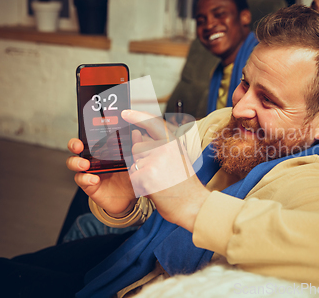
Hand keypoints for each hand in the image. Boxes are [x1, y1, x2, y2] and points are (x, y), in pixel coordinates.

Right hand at [66, 138, 136, 213]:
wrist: (129, 198)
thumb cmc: (130, 176)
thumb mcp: (133, 162)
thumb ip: (134, 148)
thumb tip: (136, 133)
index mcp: (102, 149)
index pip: (90, 137)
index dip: (86, 132)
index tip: (89, 128)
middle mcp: (93, 158)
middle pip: (76, 147)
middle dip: (74, 144)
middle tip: (79, 146)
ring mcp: (89, 171)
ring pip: (73, 163)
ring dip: (76, 162)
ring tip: (85, 165)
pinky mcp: (88, 184)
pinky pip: (80, 179)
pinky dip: (85, 178)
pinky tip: (94, 179)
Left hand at [122, 110, 209, 231]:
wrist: (193, 205)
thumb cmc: (184, 184)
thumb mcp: (174, 159)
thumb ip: (154, 146)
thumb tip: (136, 134)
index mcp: (173, 142)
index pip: (152, 123)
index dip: (137, 116)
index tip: (125, 112)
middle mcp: (164, 148)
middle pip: (137, 148)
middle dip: (142, 161)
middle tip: (160, 175)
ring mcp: (155, 161)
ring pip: (134, 163)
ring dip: (141, 174)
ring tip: (159, 182)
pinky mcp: (146, 175)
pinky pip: (133, 177)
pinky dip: (140, 186)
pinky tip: (155, 190)